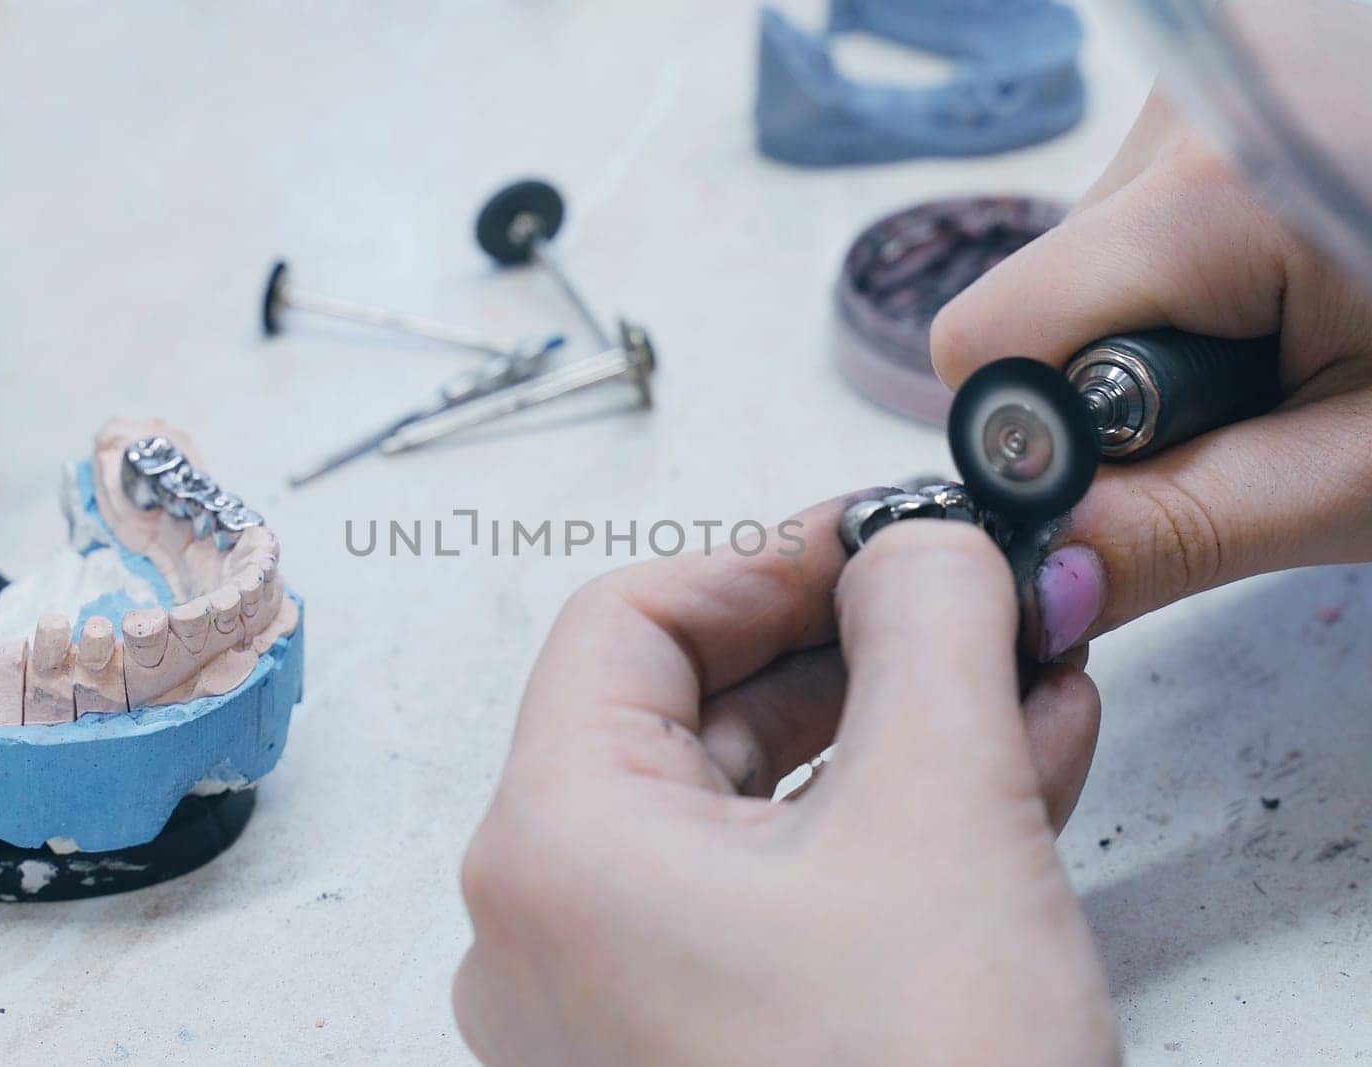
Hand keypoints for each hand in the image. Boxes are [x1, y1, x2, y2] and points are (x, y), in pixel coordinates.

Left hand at [454, 500, 1118, 1065]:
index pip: (632, 624)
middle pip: (696, 715)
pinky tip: (997, 781)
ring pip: (753, 810)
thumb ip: (931, 635)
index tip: (878, 541)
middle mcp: (551, 925)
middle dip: (856, 651)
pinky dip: (876, 835)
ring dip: (890, 737)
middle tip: (967, 606)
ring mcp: (613, 1001)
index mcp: (553, 846)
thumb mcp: (942, 819)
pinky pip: (775, 900)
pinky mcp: (691, 1050)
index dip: (764, 560)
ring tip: (1017, 687)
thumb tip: (925, 544)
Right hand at [933, 93, 1371, 660]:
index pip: (991, 342)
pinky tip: (1307, 286)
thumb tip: (1037, 580)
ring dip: (1164, 334)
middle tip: (1273, 404)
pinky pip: (1144, 215)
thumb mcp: (1371, 474)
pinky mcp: (1237, 76)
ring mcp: (1214, 75)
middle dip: (1117, 388)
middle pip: (1038, 300)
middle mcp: (1191, 104)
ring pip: (1088, 259)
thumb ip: (1186, 527)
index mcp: (1217, 191)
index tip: (1145, 484)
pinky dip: (1201, 278)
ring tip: (1314, 334)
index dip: (1038, 442)